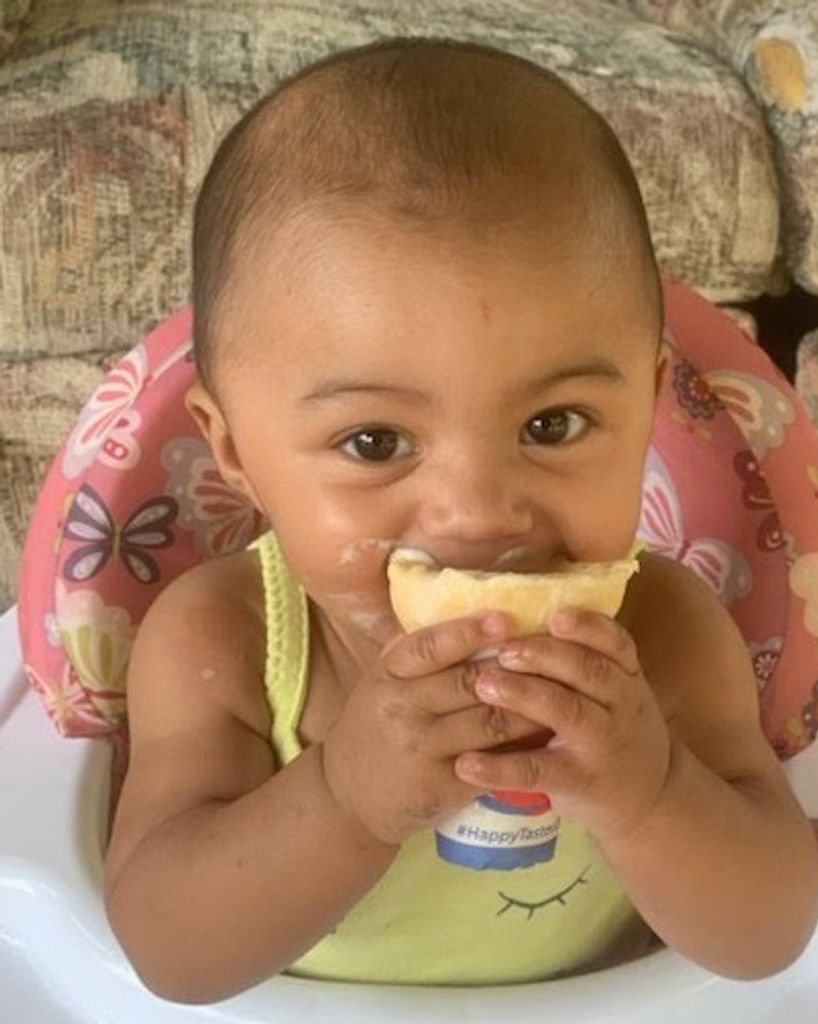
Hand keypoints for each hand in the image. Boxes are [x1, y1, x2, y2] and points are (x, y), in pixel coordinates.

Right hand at [322, 613, 546, 845]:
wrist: (348, 796)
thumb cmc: (374, 725)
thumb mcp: (381, 682)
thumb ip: (414, 651)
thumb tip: (458, 604)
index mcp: (388, 676)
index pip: (429, 647)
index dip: (468, 632)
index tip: (505, 618)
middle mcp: (403, 710)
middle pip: (468, 683)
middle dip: (515, 667)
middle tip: (556, 652)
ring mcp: (422, 750)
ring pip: (489, 723)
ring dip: (531, 707)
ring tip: (565, 690)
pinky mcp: (442, 787)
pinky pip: (492, 763)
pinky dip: (523, 748)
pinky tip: (550, 735)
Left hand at [453, 609, 671, 843]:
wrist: (649, 801)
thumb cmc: (612, 731)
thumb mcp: (614, 693)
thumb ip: (580, 661)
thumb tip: (514, 618)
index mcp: (625, 677)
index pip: (615, 643)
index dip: (587, 627)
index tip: (555, 616)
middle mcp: (620, 705)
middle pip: (589, 670)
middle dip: (544, 654)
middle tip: (502, 648)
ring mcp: (601, 744)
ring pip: (566, 712)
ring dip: (523, 695)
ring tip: (482, 686)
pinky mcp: (579, 782)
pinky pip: (538, 771)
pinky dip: (500, 768)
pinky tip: (466, 763)